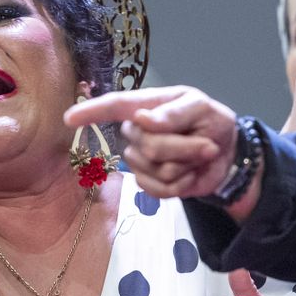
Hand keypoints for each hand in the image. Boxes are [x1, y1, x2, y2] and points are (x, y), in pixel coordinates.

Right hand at [64, 86, 237, 200]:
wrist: (226, 154)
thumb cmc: (211, 123)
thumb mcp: (202, 108)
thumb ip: (175, 113)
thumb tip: (142, 119)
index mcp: (147, 106)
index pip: (114, 107)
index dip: (91, 111)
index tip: (69, 118)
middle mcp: (137, 132)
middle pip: (148, 145)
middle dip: (184, 147)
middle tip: (206, 143)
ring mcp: (140, 159)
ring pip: (156, 169)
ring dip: (186, 164)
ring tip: (198, 155)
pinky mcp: (148, 183)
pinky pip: (159, 190)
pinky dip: (183, 184)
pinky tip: (190, 174)